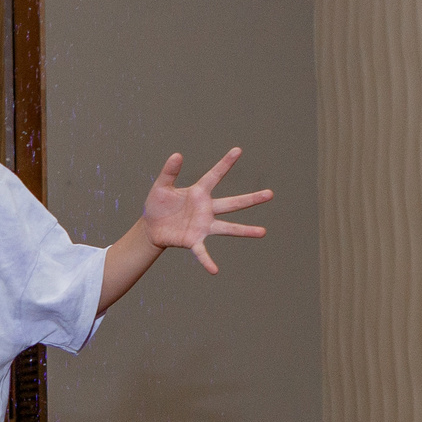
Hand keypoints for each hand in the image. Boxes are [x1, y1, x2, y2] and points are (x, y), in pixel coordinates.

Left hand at [139, 149, 271, 274]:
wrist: (150, 227)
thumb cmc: (158, 205)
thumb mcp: (161, 186)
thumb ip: (169, 172)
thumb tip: (177, 155)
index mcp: (198, 192)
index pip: (214, 175)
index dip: (225, 163)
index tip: (238, 150)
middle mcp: (206, 209)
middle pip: (232, 203)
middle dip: (251, 199)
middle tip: (271, 194)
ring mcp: (202, 226)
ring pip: (228, 228)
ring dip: (245, 231)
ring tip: (263, 232)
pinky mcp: (193, 240)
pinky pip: (202, 252)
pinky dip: (207, 261)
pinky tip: (214, 270)